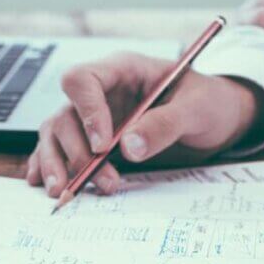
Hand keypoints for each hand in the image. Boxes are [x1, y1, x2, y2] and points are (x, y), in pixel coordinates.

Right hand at [26, 53, 263, 196]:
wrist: (219, 119)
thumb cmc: (210, 103)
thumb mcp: (197, 109)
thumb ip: (164, 124)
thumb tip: (128, 147)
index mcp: (123, 70)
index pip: (82, 80)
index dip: (86, 112)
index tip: (103, 146)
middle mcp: (102, 93)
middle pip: (65, 115)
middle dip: (77, 152)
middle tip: (102, 181)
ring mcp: (94, 117)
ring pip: (56, 134)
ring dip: (58, 164)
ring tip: (64, 192)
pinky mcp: (94, 141)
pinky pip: (61, 150)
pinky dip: (50, 166)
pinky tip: (44, 184)